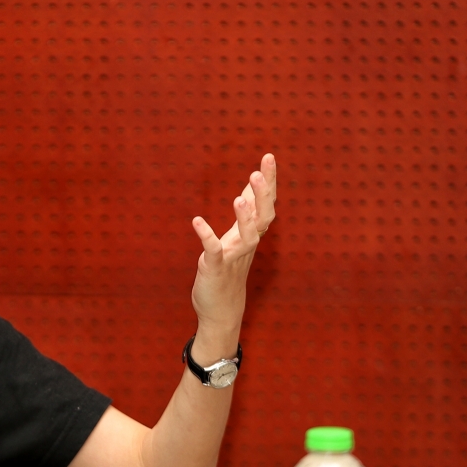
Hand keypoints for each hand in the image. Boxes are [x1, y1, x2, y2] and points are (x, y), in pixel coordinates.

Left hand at [190, 153, 276, 337]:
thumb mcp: (239, 236)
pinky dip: (206, 236)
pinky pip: (213, 251)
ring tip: (239, 199)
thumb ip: (247, 211)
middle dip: (262, 195)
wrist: (222, 309)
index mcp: (251, 233)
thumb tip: (253, 184)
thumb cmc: (229, 268)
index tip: (269, 157)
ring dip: (244, 218)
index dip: (269, 182)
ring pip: (247, 236)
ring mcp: (233, 257)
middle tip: (257, 172)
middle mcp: (246, 243)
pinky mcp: (215, 269)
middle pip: (263, 217)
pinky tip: (197, 221)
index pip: (266, 204)